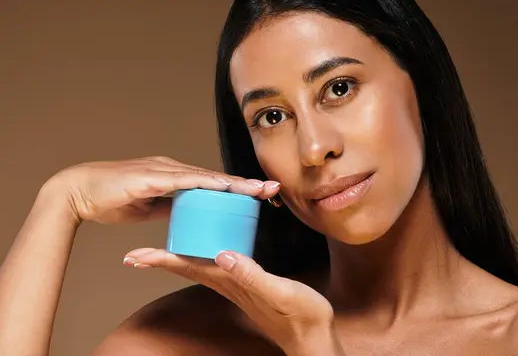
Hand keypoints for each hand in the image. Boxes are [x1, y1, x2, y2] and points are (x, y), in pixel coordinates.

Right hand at [42, 156, 280, 225]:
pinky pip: (187, 180)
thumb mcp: (148, 206)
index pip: (211, 183)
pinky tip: (227, 187)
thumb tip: (187, 213)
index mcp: (174, 176)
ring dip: (235, 184)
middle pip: (216, 178)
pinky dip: (208, 183)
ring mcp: (164, 170)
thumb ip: (168, 206)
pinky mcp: (153, 177)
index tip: (260, 194)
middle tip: (273, 188)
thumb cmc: (110, 199)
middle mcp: (173, 169)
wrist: (78, 192)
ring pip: (207, 177)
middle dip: (246, 184)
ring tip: (260, 189)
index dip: (236, 188)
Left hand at [123, 248, 341, 354]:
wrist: (312, 338)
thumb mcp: (280, 292)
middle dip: (160, 259)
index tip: (136, 255)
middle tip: (134, 253)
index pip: (189, 266)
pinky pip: (216, 266)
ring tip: (159, 250)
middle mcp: (229, 284)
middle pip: (186, 267)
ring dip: (177, 259)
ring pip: (198, 268)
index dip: (162, 260)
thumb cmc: (301, 317)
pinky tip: (205, 251)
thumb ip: (252, 275)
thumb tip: (223, 255)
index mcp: (232, 282)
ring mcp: (237, 286)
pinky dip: (202, 256)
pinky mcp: (248, 285)